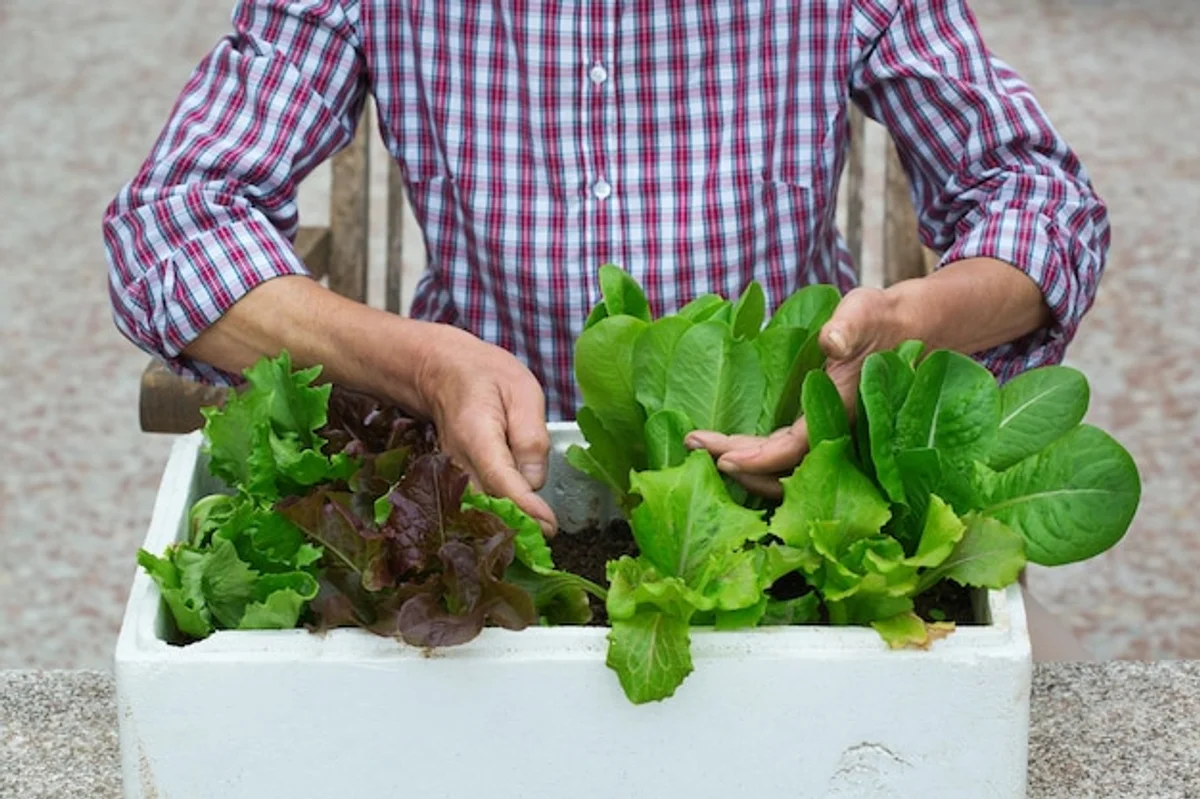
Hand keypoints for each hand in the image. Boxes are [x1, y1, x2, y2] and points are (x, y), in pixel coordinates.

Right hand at [413, 325, 556, 535]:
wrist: (441, 372)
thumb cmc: (485, 376)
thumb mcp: (521, 391)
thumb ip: (530, 436)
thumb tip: (535, 482)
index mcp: (475, 434)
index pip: (500, 480)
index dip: (525, 507)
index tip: (548, 525)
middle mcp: (457, 461)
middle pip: (489, 504)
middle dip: (520, 523)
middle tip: (551, 533)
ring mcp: (452, 474)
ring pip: (482, 509)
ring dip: (510, 522)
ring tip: (540, 528)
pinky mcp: (456, 481)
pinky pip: (478, 504)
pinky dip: (499, 514)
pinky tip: (522, 516)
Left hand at [686, 287, 904, 497]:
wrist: (909, 330)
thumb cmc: (880, 320)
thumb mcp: (863, 311)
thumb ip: (848, 326)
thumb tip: (831, 341)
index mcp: (843, 413)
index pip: (794, 450)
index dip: (757, 458)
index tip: (719, 457)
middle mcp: (837, 436)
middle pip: (783, 471)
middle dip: (737, 465)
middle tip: (693, 446)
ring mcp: (831, 439)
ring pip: (785, 474)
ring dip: (745, 469)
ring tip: (703, 450)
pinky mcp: (822, 433)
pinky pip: (787, 459)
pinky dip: (757, 460)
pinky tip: (728, 448)